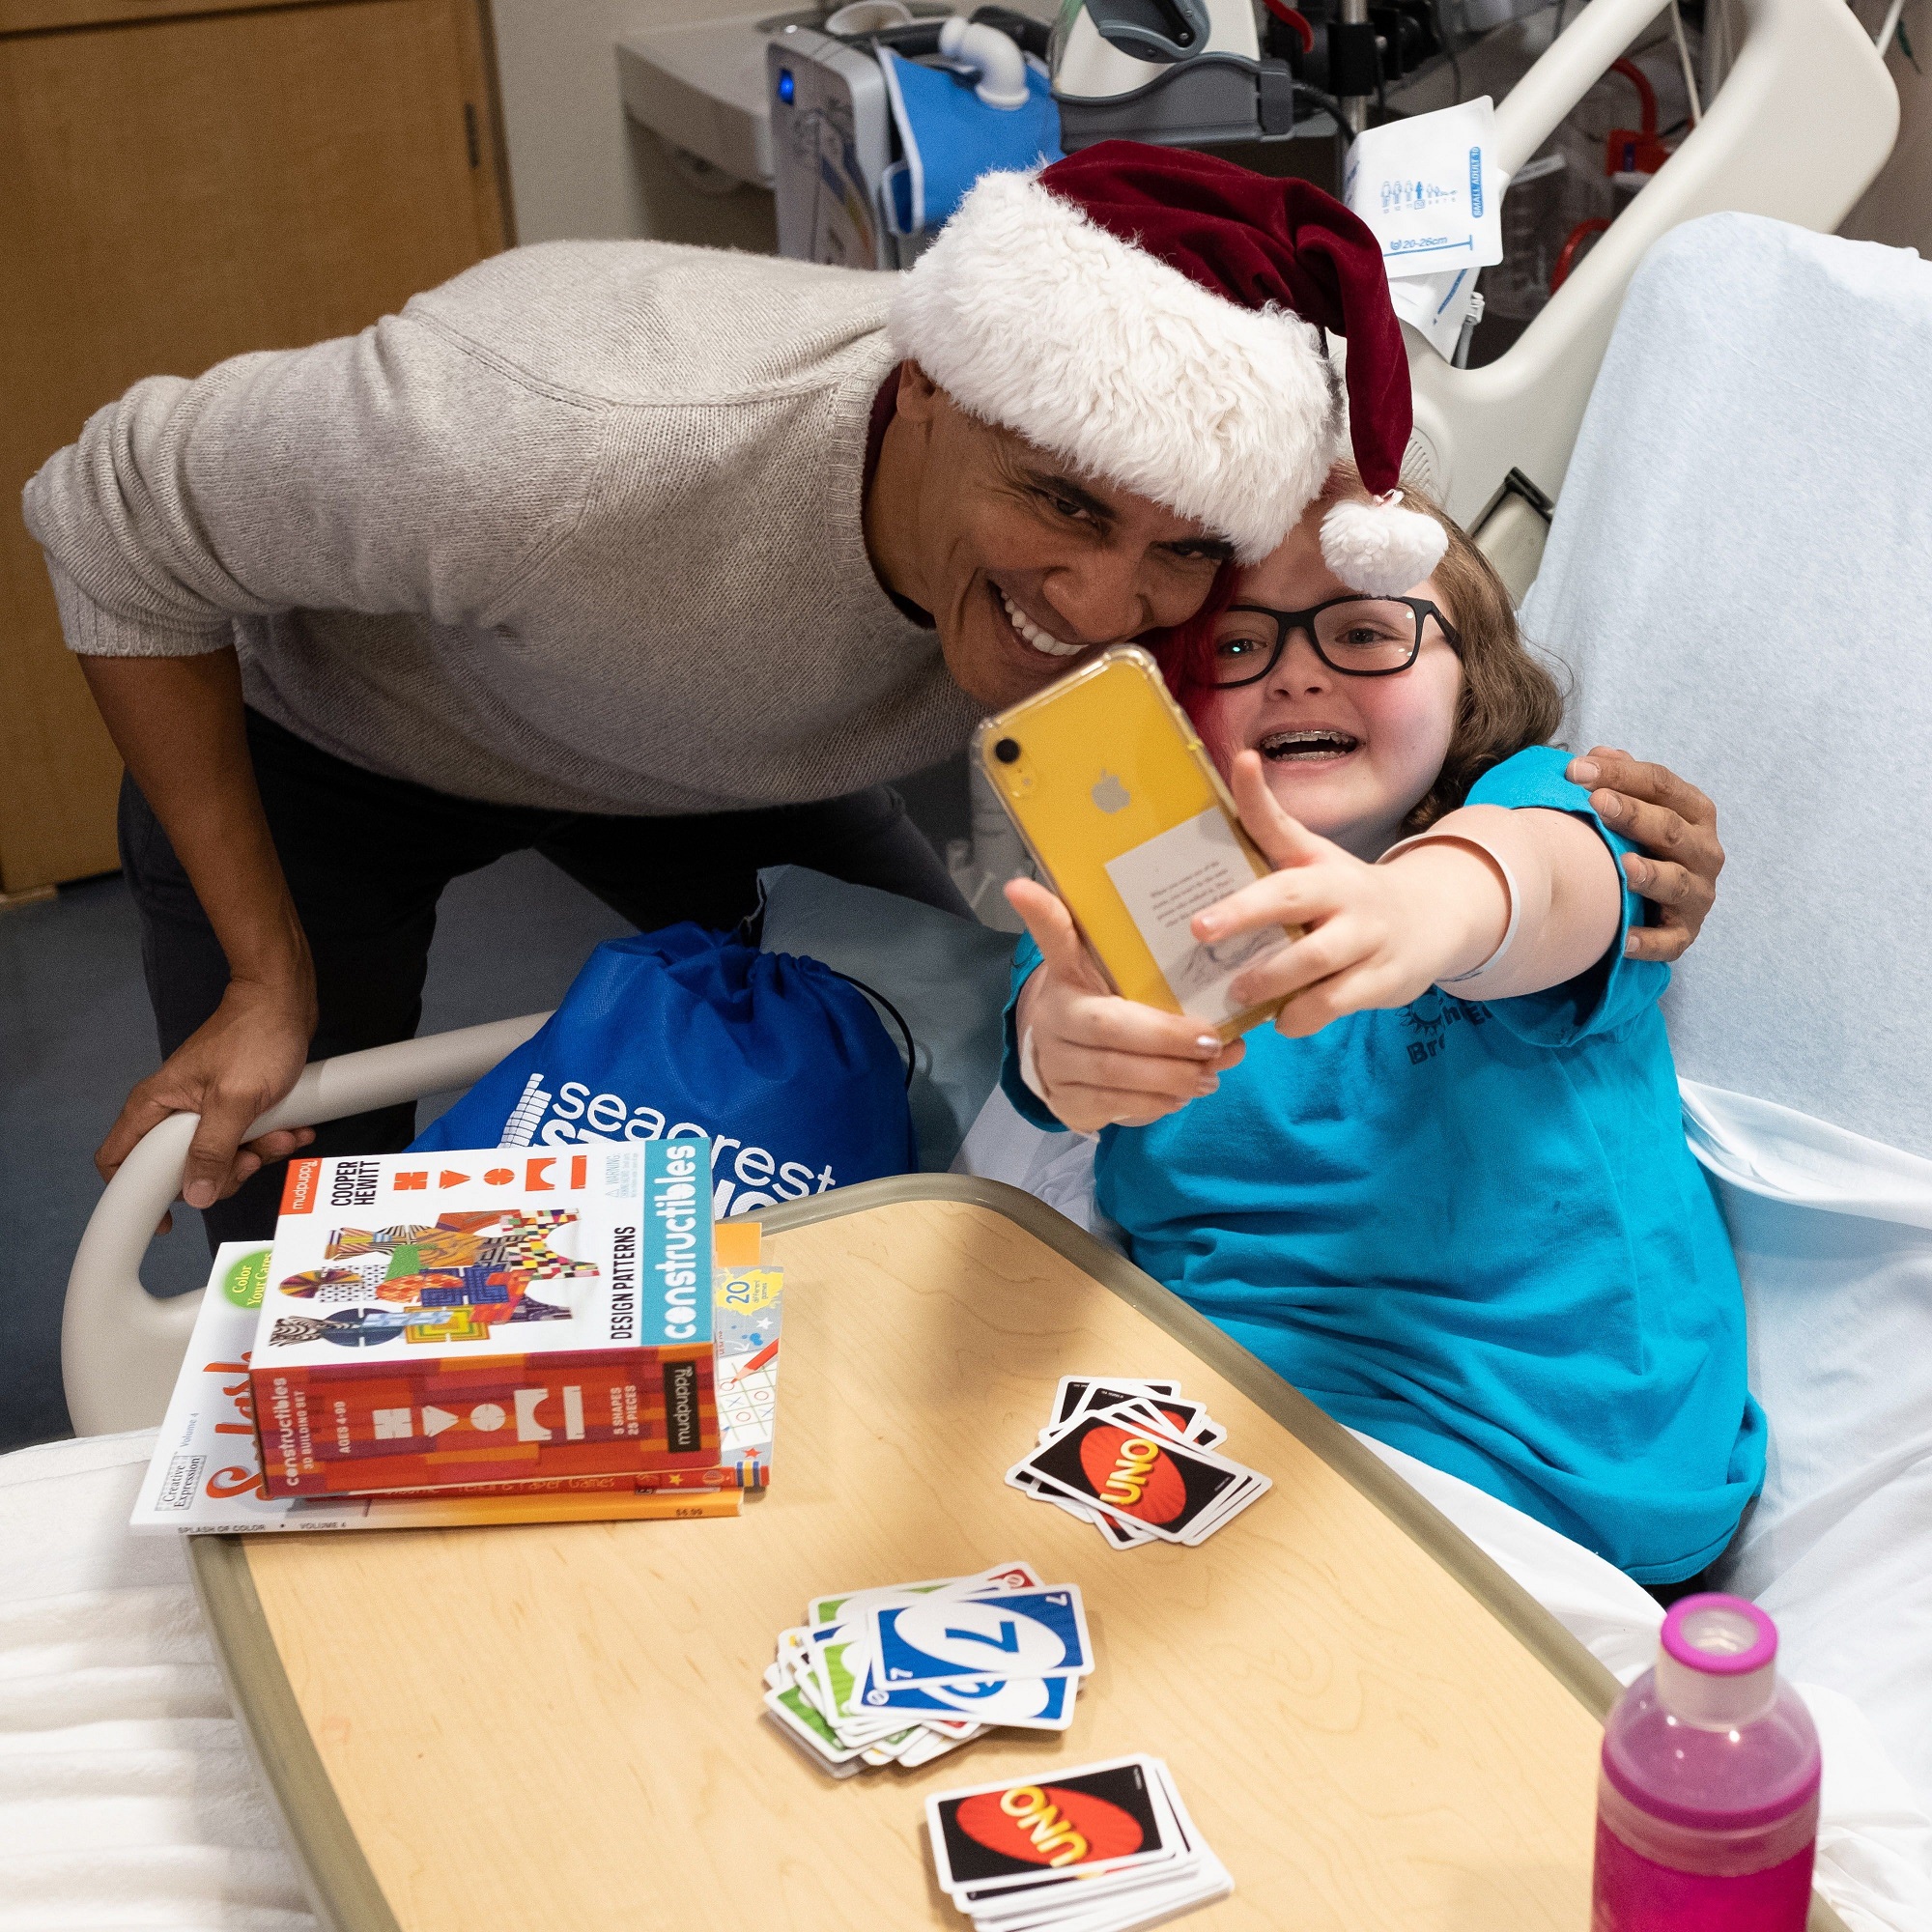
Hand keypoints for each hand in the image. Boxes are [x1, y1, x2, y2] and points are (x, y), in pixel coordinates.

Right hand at [97, 975, 318, 1232]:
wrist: (285, 1000)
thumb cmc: (256, 1038)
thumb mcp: (234, 1102)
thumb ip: (211, 1150)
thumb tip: (194, 1195)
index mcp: (155, 1106)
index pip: (119, 1159)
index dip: (133, 1195)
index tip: (166, 1219)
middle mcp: (173, 1110)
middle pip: (183, 1168)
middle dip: (224, 1171)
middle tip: (252, 1157)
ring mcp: (205, 1107)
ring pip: (222, 1155)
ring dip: (258, 1153)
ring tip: (284, 1133)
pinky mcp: (235, 1104)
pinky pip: (247, 1136)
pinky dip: (271, 1138)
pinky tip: (296, 1128)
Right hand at [1006, 878, 1242, 1132]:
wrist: (1062, 1059)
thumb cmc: (1105, 1006)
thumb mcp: (1121, 979)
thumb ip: (1168, 978)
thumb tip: (1228, 1017)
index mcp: (1066, 974)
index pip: (1054, 938)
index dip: (1042, 913)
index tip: (1022, 885)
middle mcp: (1054, 1016)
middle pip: (1110, 1025)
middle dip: (1168, 1037)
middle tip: (1213, 1041)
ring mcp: (1055, 1063)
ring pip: (1117, 1072)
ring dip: (1173, 1076)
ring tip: (1210, 1073)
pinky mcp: (1067, 1103)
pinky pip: (1117, 1105)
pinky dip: (1158, 1103)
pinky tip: (1183, 1095)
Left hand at [1188, 753, 1506, 1037]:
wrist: (1430, 920)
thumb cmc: (1346, 893)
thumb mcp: (1310, 860)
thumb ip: (1267, 831)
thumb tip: (1233, 770)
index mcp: (1318, 861)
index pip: (1283, 823)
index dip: (1256, 795)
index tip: (1242, 762)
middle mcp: (1344, 892)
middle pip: (1293, 897)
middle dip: (1244, 913)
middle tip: (1199, 929)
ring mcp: (1367, 936)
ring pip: (1315, 959)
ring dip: (1271, 979)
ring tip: (1236, 991)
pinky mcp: (1383, 979)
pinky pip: (1334, 1002)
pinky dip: (1302, 1015)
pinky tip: (1283, 1019)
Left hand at [1565, 747, 1722, 963]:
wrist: (1661, 901)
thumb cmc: (1643, 843)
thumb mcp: (1638, 806)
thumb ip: (1620, 779)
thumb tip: (1595, 755)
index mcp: (1694, 812)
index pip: (1661, 785)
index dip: (1621, 774)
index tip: (1576, 770)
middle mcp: (1704, 851)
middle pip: (1669, 829)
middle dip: (1633, 814)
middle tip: (1596, 802)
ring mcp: (1698, 894)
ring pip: (1676, 883)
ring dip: (1650, 875)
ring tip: (1623, 867)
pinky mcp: (1685, 933)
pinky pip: (1669, 941)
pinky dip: (1649, 941)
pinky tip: (1623, 939)